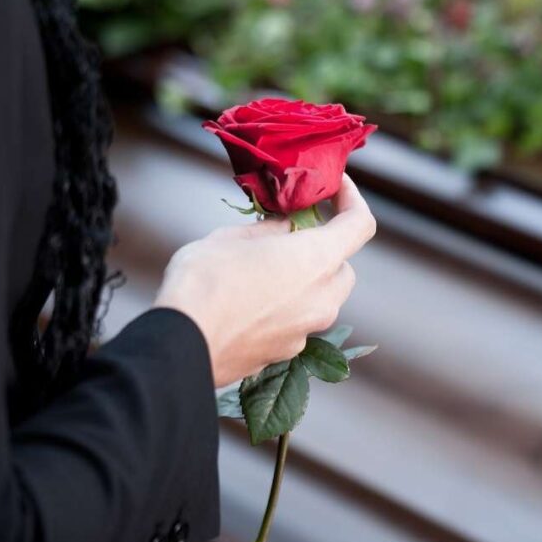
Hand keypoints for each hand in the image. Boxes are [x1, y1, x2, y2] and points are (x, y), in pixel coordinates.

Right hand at [154, 175, 375, 386]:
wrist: (181, 346)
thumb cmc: (204, 282)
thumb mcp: (233, 238)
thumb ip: (270, 230)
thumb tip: (285, 227)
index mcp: (316, 260)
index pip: (360, 224)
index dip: (352, 200)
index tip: (336, 188)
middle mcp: (322, 298)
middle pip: (343, 267)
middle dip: (324, 249)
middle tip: (291, 235)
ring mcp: (308, 330)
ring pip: (322, 298)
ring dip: (305, 280)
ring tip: (264, 269)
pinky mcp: (288, 353)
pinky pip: (299, 322)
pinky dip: (286, 308)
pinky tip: (251, 302)